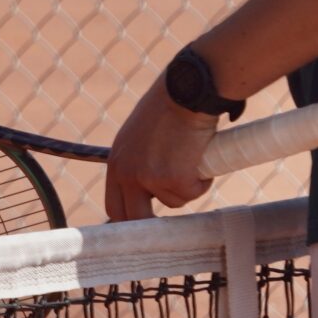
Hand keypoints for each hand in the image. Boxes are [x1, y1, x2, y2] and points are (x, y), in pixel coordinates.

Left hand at [104, 75, 220, 222]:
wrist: (187, 90)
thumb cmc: (171, 105)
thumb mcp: (141, 136)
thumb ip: (140, 160)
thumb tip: (149, 186)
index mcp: (117, 162)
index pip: (114, 206)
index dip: (130, 220)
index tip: (143, 228)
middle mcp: (127, 172)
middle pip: (135, 219)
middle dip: (155, 225)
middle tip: (171, 224)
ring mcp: (149, 177)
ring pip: (174, 202)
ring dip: (187, 186)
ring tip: (190, 154)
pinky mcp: (174, 178)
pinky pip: (194, 192)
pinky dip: (203, 179)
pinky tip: (200, 153)